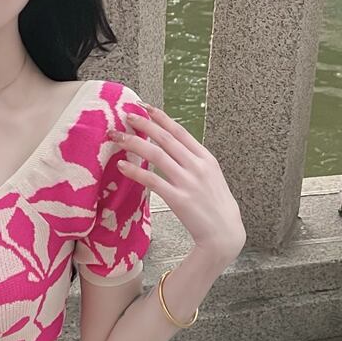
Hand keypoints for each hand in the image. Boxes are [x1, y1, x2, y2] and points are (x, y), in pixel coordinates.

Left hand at [110, 104, 245, 258]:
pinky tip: (122, 165)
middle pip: (166, 139)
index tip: (145, 107)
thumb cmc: (216, 205)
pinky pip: (152, 181)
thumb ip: (194, 161)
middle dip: (144, 125)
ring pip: (156, 155)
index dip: (161, 118)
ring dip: (134, 143)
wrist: (224, 233)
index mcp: (206, 158)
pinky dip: (135, 171)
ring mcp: (188, 182)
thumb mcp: (211, 176)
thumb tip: (173, 149)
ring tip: (117, 137)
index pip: (180, 131)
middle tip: (126, 116)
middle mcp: (197, 166)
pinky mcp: (178, 199)